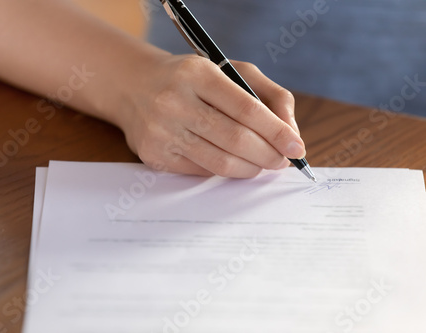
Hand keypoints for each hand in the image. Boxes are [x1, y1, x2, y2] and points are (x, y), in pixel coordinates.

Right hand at [117, 54, 304, 177]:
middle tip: (282, 161)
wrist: (135, 86)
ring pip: (220, 162)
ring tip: (262, 164)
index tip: (296, 147)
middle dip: (268, 155)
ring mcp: (161, 131)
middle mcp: (174, 101)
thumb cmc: (192, 79)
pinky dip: (225, 170)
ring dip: (251, 168)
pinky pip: (202, 172)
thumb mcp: (231, 71)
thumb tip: (291, 133)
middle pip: (236, 139)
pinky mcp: (154, 155)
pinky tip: (232, 162)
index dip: (277, 131)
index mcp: (197, 73)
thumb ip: (269, 95)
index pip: (247, 108)